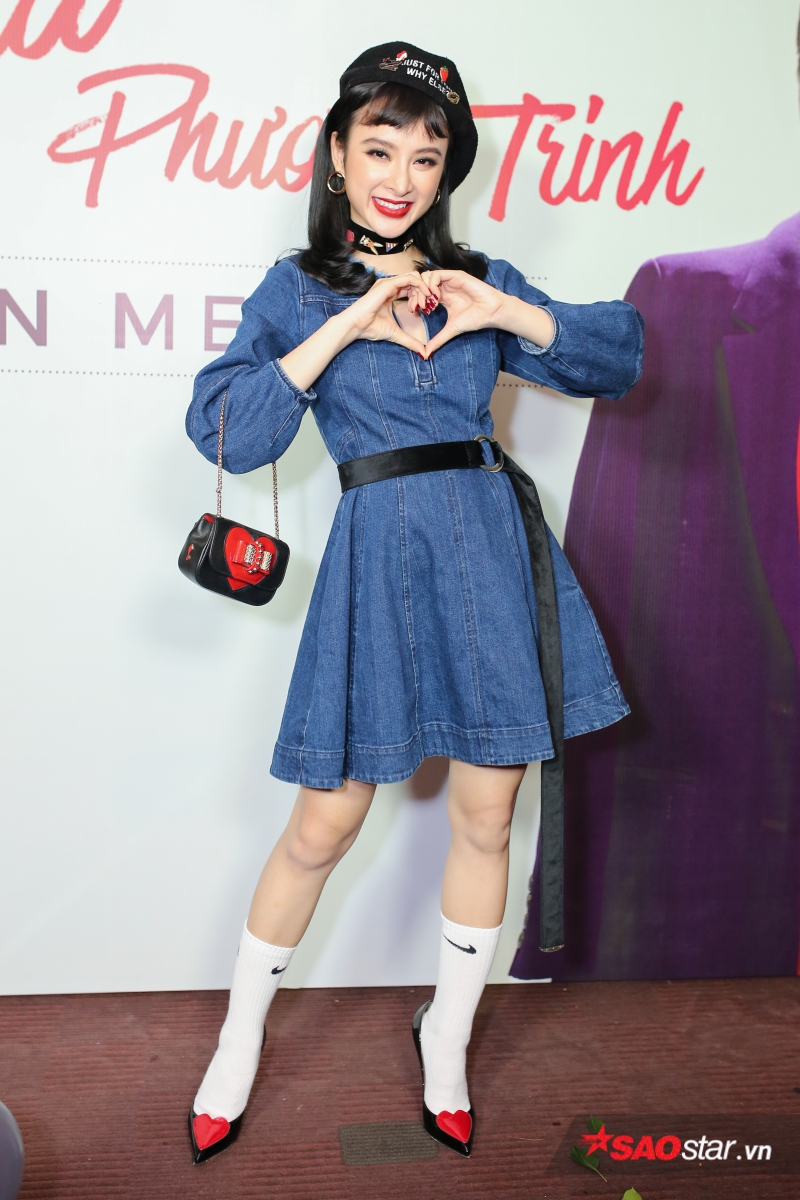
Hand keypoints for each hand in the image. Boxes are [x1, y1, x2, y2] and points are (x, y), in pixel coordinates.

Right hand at [343, 272, 437, 355]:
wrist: (356, 326)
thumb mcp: (396, 334)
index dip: (422, 296)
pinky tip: (425, 296)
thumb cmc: (370, 328)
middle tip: (430, 306)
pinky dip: (420, 285)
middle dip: (425, 292)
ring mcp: (389, 283)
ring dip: (424, 289)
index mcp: (390, 293)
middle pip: (415, 281)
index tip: (429, 308)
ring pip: (414, 277)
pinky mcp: (388, 284)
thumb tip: (423, 352)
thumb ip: (410, 341)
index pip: (411, 288)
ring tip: (427, 303)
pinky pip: (410, 278)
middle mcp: (390, 285)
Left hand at [419, 270, 553, 357]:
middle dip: (416, 294)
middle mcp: (444, 286)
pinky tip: (435, 297)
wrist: (491, 312)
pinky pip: (437, 274)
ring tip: (428, 303)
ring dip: (423, 289)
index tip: (415, 312)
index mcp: (442, 296)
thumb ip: (438, 340)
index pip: (421, 293)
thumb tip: (425, 354)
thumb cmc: (475, 318)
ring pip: (426, 277)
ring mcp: (450, 280)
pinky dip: (432, 285)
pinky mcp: (456, 275)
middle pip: (421, 283)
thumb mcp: (451, 330)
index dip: (415, 301)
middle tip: (419, 308)